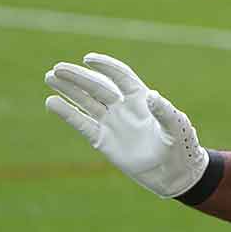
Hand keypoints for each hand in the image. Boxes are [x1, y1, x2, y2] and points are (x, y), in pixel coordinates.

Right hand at [44, 52, 207, 197]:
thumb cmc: (181, 145)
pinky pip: (82, 123)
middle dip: (78, 77)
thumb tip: (152, 96)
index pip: (120, 76)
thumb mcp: (177, 127)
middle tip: (57, 68)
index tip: (88, 58)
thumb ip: (165, 112)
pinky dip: (67, 113)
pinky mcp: (103, 140)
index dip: (105, 66)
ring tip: (50, 77)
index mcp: (141, 98)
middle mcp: (124, 106)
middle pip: (97, 86)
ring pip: (86, 101)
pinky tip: (52, 102)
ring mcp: (112, 122)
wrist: (174, 173)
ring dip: (69, 89)